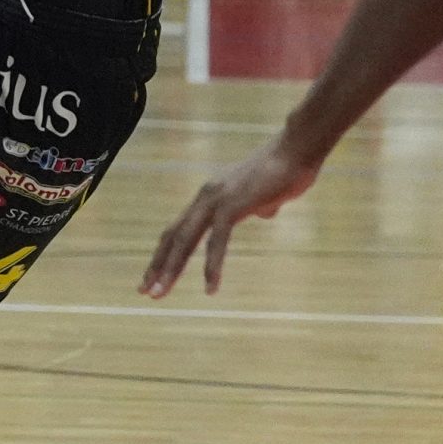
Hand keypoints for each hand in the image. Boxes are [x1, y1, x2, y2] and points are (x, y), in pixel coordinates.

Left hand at [139, 130, 319, 297]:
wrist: (298, 150)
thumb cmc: (288, 171)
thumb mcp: (267, 194)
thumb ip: (258, 205)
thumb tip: (263, 213)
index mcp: (209, 196)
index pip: (177, 230)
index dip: (164, 254)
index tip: (152, 276)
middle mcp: (205, 198)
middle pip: (172, 237)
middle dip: (157, 266)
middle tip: (144, 291)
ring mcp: (216, 200)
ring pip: (184, 240)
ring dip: (171, 270)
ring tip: (159, 293)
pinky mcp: (233, 206)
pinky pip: (217, 241)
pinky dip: (212, 266)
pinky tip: (210, 288)